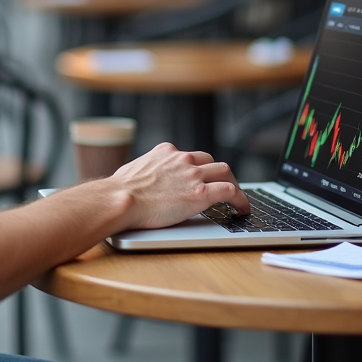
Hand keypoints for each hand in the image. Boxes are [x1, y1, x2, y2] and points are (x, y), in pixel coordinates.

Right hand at [109, 142, 249, 229]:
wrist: (120, 199)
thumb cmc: (119, 191)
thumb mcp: (133, 171)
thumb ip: (146, 172)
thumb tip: (142, 182)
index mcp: (165, 152)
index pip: (189, 155)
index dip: (198, 167)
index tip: (200, 176)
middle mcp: (182, 159)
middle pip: (211, 160)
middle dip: (218, 173)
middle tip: (222, 185)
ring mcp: (193, 174)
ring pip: (225, 171)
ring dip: (232, 182)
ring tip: (236, 197)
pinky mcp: (201, 193)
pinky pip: (230, 192)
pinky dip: (240, 199)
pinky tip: (242, 209)